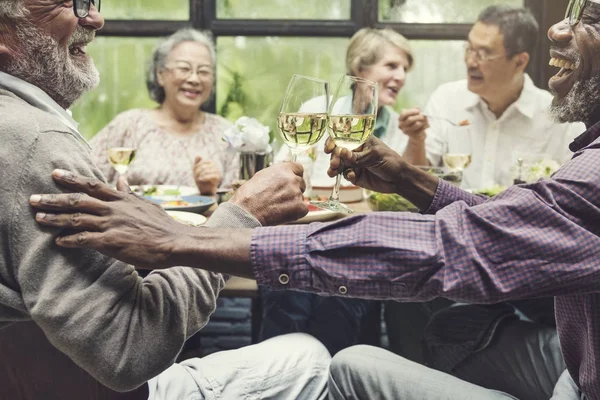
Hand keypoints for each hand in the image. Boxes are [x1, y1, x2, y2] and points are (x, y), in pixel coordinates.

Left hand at [29, 170, 184, 268]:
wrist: (174, 242)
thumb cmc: (162, 225)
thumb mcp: (145, 204)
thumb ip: (129, 193)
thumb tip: (120, 179)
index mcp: (122, 199)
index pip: (92, 185)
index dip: (72, 179)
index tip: (55, 173)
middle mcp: (114, 209)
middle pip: (78, 200)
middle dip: (53, 199)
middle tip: (34, 199)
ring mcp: (112, 225)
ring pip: (77, 218)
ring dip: (55, 218)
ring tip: (39, 218)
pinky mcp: (111, 242)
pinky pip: (84, 240)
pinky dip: (69, 240)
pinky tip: (58, 241)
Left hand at [193, 156, 220, 194]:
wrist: (205, 189)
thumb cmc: (201, 179)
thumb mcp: (196, 170)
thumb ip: (197, 163)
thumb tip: (199, 155)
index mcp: (210, 163)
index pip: (202, 162)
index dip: (197, 166)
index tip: (194, 171)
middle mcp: (214, 166)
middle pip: (204, 166)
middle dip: (198, 171)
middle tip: (195, 176)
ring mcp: (217, 171)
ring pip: (206, 170)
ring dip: (200, 175)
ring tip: (198, 179)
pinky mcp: (218, 177)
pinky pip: (211, 175)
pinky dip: (204, 178)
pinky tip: (200, 179)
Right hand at [230, 162, 307, 225]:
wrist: (246, 212)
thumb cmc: (249, 195)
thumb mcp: (262, 176)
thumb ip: (278, 174)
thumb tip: (285, 175)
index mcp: (284, 169)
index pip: (299, 168)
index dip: (294, 175)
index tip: (291, 182)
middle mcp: (292, 179)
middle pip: (301, 183)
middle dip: (294, 190)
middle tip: (280, 198)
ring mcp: (297, 193)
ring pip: (300, 197)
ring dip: (293, 202)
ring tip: (277, 206)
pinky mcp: (299, 207)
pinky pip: (303, 209)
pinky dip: (295, 213)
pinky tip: (282, 213)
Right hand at [324, 136, 405, 192]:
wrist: (399, 180)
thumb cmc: (390, 161)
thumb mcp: (375, 156)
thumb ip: (357, 156)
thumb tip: (341, 152)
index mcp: (361, 140)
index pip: (343, 137)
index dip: (333, 141)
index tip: (328, 149)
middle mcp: (355, 150)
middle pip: (338, 152)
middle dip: (333, 157)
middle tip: (333, 165)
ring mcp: (354, 163)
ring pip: (339, 164)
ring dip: (334, 168)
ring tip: (332, 173)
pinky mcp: (354, 175)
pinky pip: (345, 174)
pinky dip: (345, 175)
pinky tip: (352, 177)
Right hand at [398, 108, 428, 140]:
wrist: (417, 136)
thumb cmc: (415, 123)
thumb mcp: (415, 115)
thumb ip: (415, 110)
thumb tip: (417, 107)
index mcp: (400, 119)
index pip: (403, 114)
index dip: (411, 111)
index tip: (418, 111)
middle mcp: (401, 126)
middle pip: (410, 119)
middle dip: (419, 116)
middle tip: (424, 116)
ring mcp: (406, 132)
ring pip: (417, 124)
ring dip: (423, 121)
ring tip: (425, 121)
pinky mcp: (413, 136)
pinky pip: (422, 129)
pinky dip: (426, 126)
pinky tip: (426, 126)